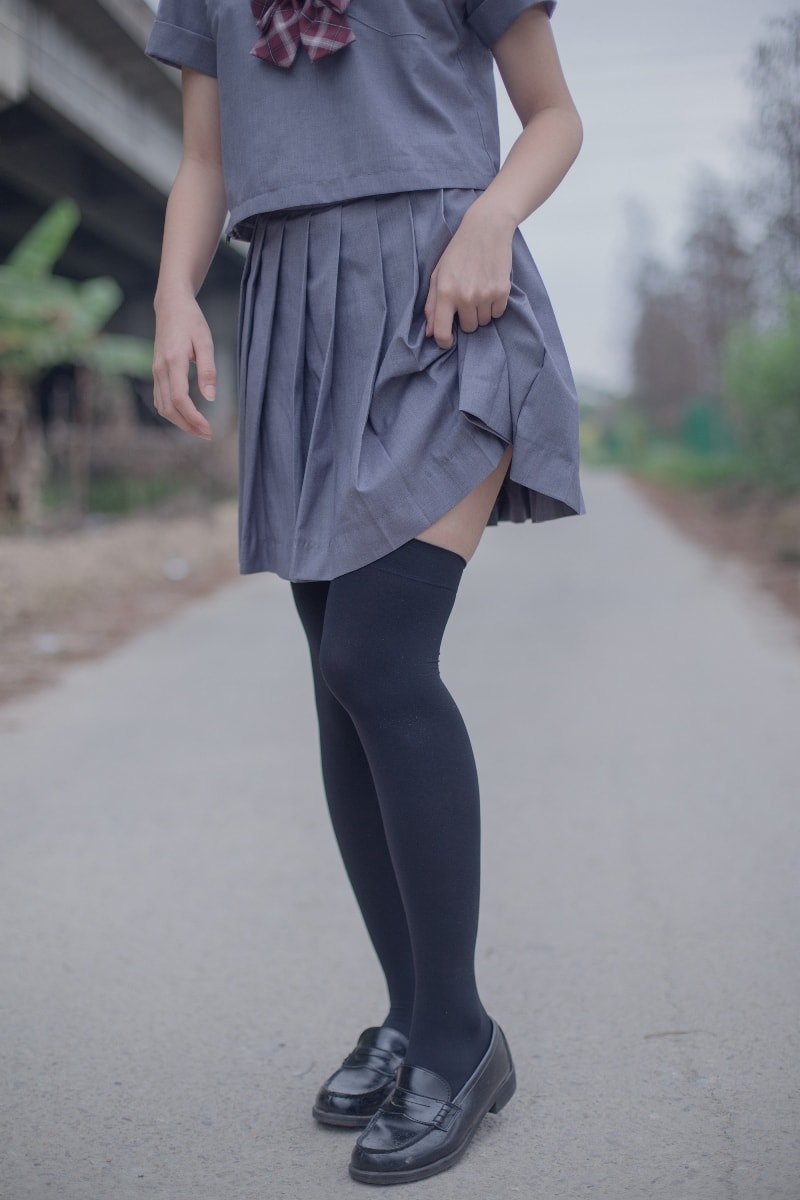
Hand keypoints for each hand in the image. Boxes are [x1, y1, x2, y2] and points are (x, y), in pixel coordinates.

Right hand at [152, 292, 216, 438]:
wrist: (171, 306)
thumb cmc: (191, 321)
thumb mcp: (206, 342)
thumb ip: (208, 370)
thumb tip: (211, 397)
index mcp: (173, 362)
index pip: (180, 399)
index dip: (194, 418)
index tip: (208, 429)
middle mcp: (160, 369)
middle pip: (169, 409)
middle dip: (187, 426)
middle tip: (207, 434)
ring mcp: (155, 371)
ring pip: (162, 406)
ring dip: (179, 422)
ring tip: (199, 429)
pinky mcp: (156, 371)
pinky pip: (160, 398)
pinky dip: (172, 412)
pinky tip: (186, 416)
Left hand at [424, 201, 514, 349]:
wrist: (486, 229)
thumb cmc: (458, 252)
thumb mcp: (438, 275)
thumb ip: (432, 305)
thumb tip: (430, 333)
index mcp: (446, 293)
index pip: (442, 332)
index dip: (444, 341)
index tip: (447, 340)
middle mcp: (465, 297)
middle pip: (468, 328)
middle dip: (466, 318)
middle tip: (467, 299)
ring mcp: (485, 295)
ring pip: (483, 322)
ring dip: (481, 312)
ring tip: (479, 290)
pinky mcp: (502, 291)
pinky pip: (498, 313)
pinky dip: (494, 306)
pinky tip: (490, 288)